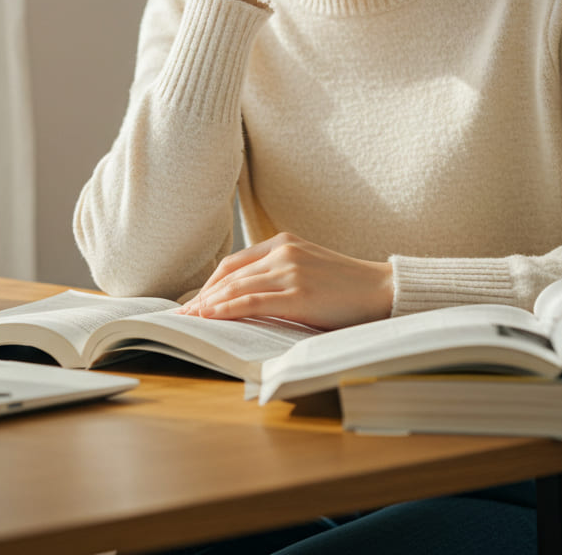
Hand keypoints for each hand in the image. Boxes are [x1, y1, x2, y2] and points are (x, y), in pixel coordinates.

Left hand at [178, 232, 393, 329]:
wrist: (380, 289)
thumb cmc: (344, 285)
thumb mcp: (307, 268)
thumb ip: (278, 274)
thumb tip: (244, 298)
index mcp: (283, 242)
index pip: (233, 262)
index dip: (209, 284)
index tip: (193, 301)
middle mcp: (283, 251)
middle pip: (229, 274)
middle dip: (202, 296)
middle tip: (181, 314)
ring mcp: (290, 271)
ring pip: (236, 287)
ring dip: (208, 305)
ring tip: (189, 320)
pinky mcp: (298, 294)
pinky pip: (253, 301)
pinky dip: (227, 309)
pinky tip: (210, 317)